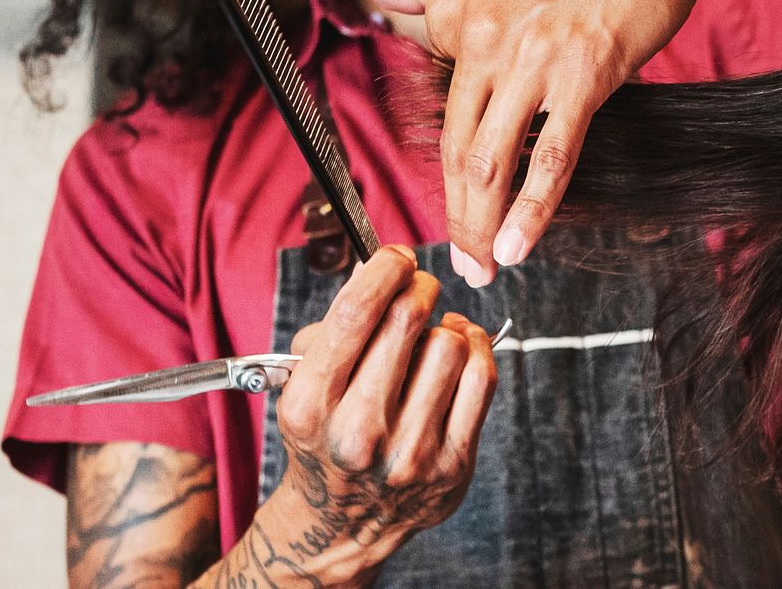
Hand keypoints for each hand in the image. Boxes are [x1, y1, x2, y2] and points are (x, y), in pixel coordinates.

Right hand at [266, 246, 497, 584]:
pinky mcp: (452, 464)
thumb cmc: (324, 438)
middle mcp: (359, 431)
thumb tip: (382, 275)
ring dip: (444, 324)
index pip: (356, 312)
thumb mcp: (299, 387)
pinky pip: (482, 377)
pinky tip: (460, 347)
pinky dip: (475, 347)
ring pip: (449, 344)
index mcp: (311, 405)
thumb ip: (329, 332)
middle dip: (417, 285)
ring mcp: (410, 452)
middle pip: (407, 319)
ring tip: (432, 331)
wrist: (341, 522)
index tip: (396, 258)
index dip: (385, 268)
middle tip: (416, 284)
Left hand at [358, 0, 729, 285]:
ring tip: (485, 266)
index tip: (465, 210)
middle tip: (462, 261)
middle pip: (458, 153)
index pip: (446, 116)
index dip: (452, 175)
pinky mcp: (584, 74)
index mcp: (458, 17)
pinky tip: (520, 246)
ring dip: (483, 227)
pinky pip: (553, 155)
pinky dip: (533, 210)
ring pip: (492, 162)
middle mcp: (485, 42)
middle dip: (457, 218)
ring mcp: (532, 61)